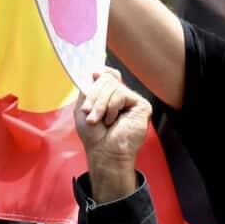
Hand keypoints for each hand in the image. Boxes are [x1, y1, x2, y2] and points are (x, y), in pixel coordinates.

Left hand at [76, 67, 148, 201]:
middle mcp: (121, 96)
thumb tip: (96, 71)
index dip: (99, 72)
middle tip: (88, 112)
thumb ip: (88, 88)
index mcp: (108, 95)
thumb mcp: (83, 107)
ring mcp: (132, 100)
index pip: (107, 73)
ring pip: (113, 86)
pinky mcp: (141, 106)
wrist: (103, 152)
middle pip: (107, 78)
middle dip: (93, 96)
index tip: (91, 75)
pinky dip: (112, 107)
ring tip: (98, 120)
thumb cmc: (93, 135)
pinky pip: (121, 94)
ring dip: (100, 104)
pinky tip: (113, 120)